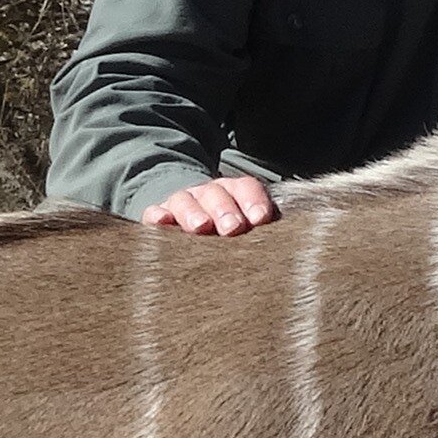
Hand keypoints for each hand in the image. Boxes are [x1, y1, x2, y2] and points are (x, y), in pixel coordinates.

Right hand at [144, 173, 278, 237]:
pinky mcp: (158, 216)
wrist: (190, 225)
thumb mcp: (246, 228)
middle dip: (225, 209)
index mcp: (235, 193)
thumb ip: (261, 231)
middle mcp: (208, 194)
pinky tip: (161, 223)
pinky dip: (158, 216)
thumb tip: (282, 249)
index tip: (260, 219)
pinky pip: (155, 213)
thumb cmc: (227, 234)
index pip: (246, 187)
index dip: (254, 200)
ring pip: (185, 200)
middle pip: (216, 193)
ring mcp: (182, 203)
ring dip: (193, 212)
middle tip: (233, 228)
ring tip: (201, 228)